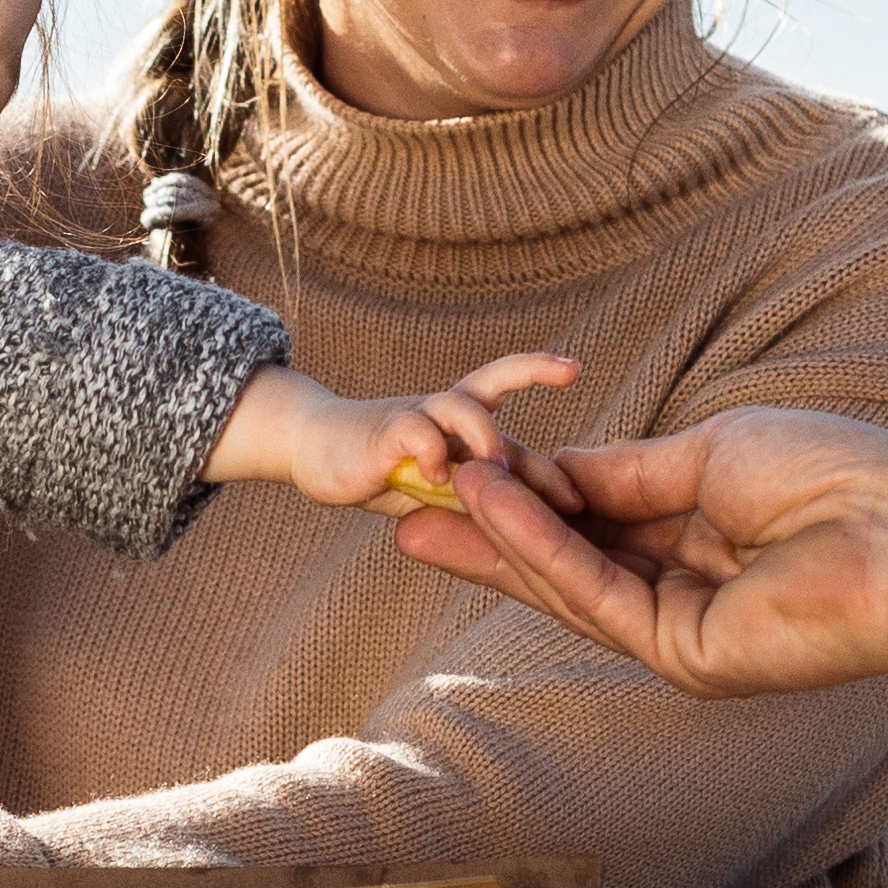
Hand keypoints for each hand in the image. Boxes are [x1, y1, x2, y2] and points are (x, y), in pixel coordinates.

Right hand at [223, 350, 580, 513]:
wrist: (312, 451)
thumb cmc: (381, 468)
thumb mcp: (438, 484)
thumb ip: (477, 492)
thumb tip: (532, 521)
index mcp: (457, 419)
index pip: (504, 385)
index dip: (539, 369)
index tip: (575, 366)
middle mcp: (441, 410)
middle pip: (493, 385)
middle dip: (533, 377)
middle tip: (571, 407)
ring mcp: (414, 417)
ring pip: (461, 407)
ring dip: (485, 436)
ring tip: (496, 467)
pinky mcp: (385, 434)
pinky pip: (416, 433)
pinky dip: (432, 454)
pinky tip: (435, 478)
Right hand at [389, 406, 887, 698]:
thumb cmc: (840, 475)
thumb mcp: (708, 453)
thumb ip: (620, 474)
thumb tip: (544, 469)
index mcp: (703, 540)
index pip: (594, 522)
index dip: (526, 498)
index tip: (460, 468)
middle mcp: (687, 594)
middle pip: (566, 564)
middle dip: (487, 537)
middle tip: (404, 509)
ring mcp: (685, 633)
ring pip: (571, 584)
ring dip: (499, 537)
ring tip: (431, 495)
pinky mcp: (688, 656)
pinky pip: (598, 594)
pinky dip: (543, 547)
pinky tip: (496, 503)